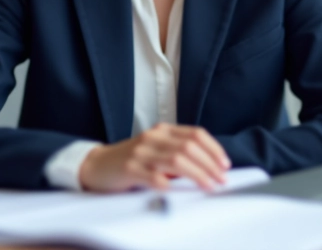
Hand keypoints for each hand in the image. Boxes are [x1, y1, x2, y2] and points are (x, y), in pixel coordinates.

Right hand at [78, 123, 230, 192]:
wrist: (97, 165)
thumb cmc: (132, 160)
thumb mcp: (156, 151)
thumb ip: (178, 154)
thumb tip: (210, 168)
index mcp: (162, 130)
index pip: (195, 134)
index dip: (214, 149)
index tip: (225, 164)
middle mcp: (152, 137)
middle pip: (189, 147)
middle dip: (210, 164)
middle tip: (220, 179)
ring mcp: (140, 152)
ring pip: (176, 160)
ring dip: (197, 174)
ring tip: (208, 185)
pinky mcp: (129, 168)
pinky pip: (152, 176)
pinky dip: (166, 183)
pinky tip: (174, 189)